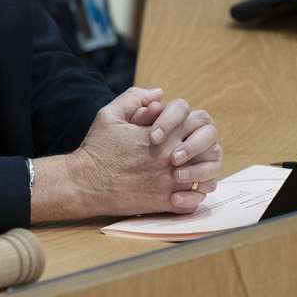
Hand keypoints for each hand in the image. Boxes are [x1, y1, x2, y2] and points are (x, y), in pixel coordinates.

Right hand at [31, 88, 222, 220]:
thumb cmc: (98, 148)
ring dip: (203, 171)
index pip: (198, 120)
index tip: (182, 128)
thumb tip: (159, 94)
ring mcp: (170, 181)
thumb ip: (135, 98)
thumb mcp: (110, 114)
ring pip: (207, 175)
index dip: (193, 122)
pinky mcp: (165, 202)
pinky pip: (195, 201)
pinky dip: (194, 196)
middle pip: (210, 146)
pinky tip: (183, 190)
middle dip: (204, 146)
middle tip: (192, 149)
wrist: (86, 183)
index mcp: (162, 134)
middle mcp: (171, 157)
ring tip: (191, 170)